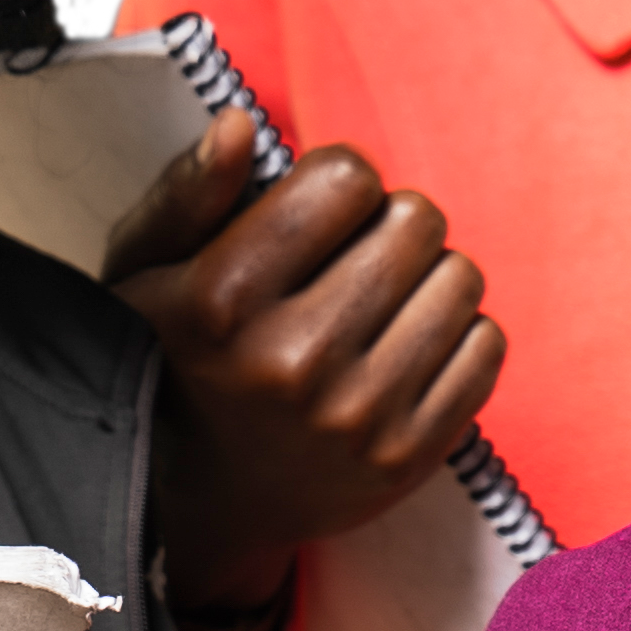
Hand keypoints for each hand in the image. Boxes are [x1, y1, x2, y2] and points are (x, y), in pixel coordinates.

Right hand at [104, 109, 505, 616]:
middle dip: (389, 225)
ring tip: (379, 305)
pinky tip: (404, 350)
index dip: (338, 183)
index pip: (347, 178)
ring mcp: (357, 418)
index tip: (319, 214)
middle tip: (353, 261)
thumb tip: (240, 125)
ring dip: (427, 278)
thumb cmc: (171, 362)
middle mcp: (292, 362)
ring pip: (461, 279)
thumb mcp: (144, 272)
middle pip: (417, 220)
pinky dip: (456, 335)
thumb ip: (187, 192)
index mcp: (222, 301)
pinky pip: (486, 347)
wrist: (195, 504)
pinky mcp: (407, 458)